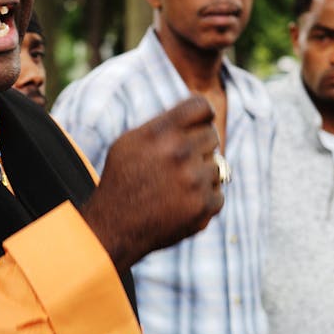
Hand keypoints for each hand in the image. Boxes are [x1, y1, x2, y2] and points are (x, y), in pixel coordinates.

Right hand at [81, 96, 223, 271]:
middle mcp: (180, 153)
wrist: (115, 227)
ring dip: (201, 174)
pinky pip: (218, 192)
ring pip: (217, 165)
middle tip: (178, 163)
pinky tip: (180, 203)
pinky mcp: (204, 205)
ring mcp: (195, 181)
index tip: (198, 125)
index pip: (202, 106)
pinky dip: (203, 199)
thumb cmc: (122, 180)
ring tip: (174, 186)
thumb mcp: (130, 142)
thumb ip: (164, 124)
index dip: (202, 115)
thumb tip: (202, 112)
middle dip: (199, 146)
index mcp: (161, 132)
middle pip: (212, 135)